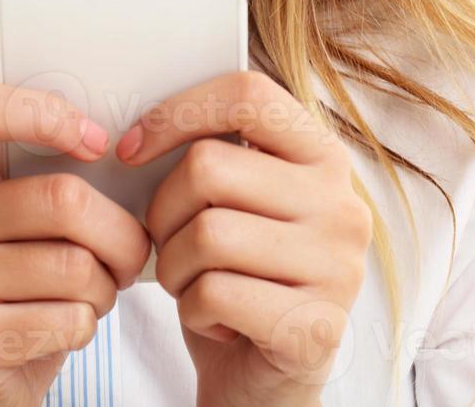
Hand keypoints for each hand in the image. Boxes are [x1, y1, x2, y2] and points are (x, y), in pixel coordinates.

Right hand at [0, 84, 151, 406]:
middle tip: (128, 255)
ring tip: (90, 296)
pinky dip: (86, 327)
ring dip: (105, 288)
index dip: (42, 113)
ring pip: (74, 265)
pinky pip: (67, 317)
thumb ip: (46, 180)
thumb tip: (128, 152)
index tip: (96, 142)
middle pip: (60, 198)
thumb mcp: (16, 223)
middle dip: (119, 234)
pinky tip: (63, 328)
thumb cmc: (12, 288)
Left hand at [115, 71, 370, 406]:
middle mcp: (342, 205)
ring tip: (193, 282)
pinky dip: (191, 309)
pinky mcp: (314, 325)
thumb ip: (213, 156)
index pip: (247, 97)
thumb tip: (134, 127)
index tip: (133, 149)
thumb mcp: (235, 203)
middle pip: (208, 167)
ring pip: (205, 232)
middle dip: (162, 211)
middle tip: (170, 243)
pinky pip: (213, 293)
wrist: (265, 379)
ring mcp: (338, 267)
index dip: (177, 113)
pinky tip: (214, 318)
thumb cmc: (237, 276)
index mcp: (323, 157)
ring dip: (172, 266)